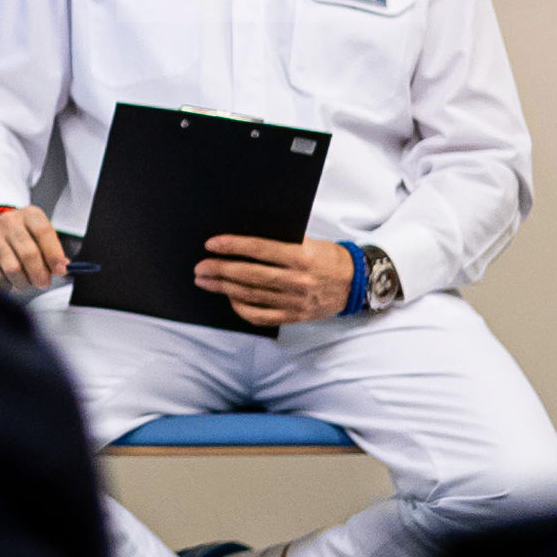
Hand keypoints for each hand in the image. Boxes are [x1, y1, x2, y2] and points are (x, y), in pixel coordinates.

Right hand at [0, 204, 71, 293]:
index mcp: (29, 215)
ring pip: (12, 268)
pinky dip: (7, 284)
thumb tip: (62, 268)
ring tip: (26, 282)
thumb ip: (52, 249)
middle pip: (28, 253)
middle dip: (40, 274)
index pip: (43, 231)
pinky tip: (10, 280)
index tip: (60, 270)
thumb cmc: (20, 235)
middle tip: (43, 283)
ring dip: (23, 282)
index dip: (54, 254)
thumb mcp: (38, 233)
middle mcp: (9, 222)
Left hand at [198, 236, 355, 326]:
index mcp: (301, 256)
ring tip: (206, 281)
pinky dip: (242, 308)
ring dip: (224, 288)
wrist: (356, 282)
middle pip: (249, 275)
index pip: (258, 249)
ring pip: (251, 295)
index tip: (211, 244)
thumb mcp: (309, 242)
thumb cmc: (328, 257)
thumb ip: (280, 242)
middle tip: (200, 267)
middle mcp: (297, 280)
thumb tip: (243, 240)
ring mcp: (295, 301)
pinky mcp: (295, 316)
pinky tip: (230, 298)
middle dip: (220, 270)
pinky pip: (261, 316)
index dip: (232, 246)